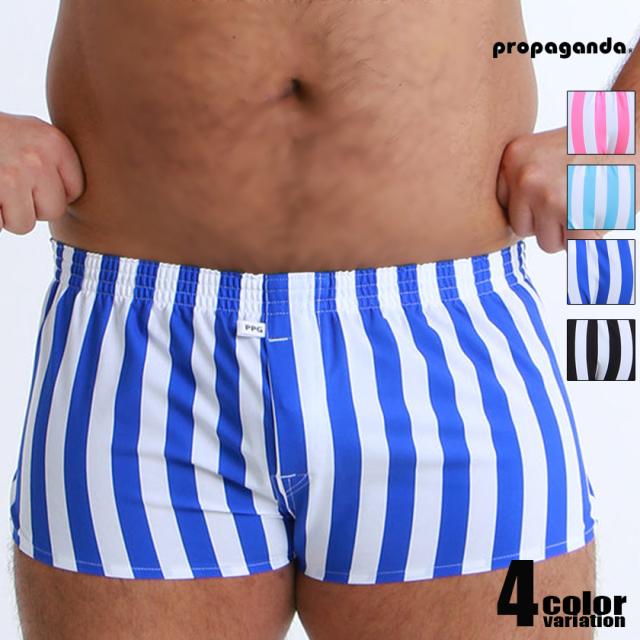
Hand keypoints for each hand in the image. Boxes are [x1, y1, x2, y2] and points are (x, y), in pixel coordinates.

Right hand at [0, 112, 83, 234]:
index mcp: (53, 142)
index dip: (52, 193)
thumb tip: (95, 197)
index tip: (31, 178)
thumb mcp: (30, 136)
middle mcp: (38, 156)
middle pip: (53, 211)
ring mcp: (12, 174)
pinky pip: (0, 224)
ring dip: (6, 214)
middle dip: (30, 206)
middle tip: (7, 182)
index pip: (75, 191)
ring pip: (25, 224)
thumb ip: (56, 161)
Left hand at [497, 127, 603, 252]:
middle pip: (522, 229)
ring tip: (588, 199)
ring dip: (570, 232)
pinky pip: (574, 249)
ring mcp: (550, 198)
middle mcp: (525, 177)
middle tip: (576, 194)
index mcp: (512, 158)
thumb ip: (517, 181)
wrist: (639, 135)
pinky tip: (600, 210)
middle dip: (548, 222)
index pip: (505, 207)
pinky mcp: (577, 218)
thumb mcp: (541, 152)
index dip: (532, 207)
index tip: (554, 186)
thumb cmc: (592, 150)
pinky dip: (591, 239)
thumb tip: (489, 230)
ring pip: (546, 243)